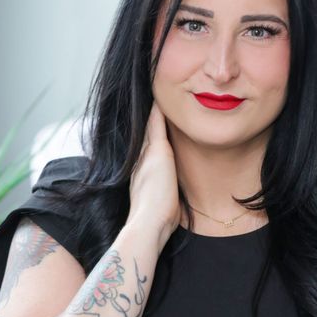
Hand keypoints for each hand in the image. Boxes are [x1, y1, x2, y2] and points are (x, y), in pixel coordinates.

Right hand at [127, 99, 180, 241]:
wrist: (149, 224)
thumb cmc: (158, 221)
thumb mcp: (164, 206)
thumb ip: (168, 198)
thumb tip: (175, 208)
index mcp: (142, 172)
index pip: (145, 149)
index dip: (147, 136)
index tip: (150, 123)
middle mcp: (141, 160)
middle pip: (144, 133)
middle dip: (147, 118)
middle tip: (151, 98)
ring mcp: (147, 155)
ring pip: (148, 126)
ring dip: (151, 111)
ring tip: (155, 92)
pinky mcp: (158, 151)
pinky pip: (157, 123)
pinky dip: (157, 110)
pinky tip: (160, 94)